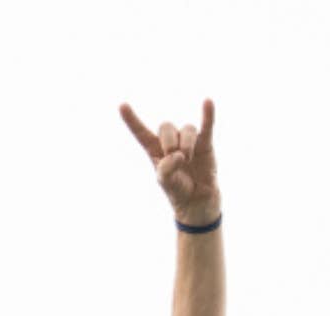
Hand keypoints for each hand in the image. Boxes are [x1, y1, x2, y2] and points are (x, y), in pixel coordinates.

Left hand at [120, 99, 219, 222]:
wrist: (197, 200)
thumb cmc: (177, 190)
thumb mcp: (165, 182)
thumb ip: (166, 169)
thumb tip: (177, 155)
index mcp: (154, 150)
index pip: (141, 132)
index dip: (131, 120)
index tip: (122, 105)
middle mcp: (171, 142)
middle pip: (166, 127)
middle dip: (168, 140)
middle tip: (172, 155)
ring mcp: (189, 141)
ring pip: (186, 129)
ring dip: (186, 143)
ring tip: (186, 159)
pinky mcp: (205, 143)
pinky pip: (207, 126)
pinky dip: (208, 114)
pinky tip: (207, 102)